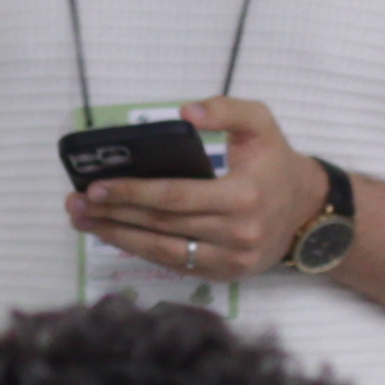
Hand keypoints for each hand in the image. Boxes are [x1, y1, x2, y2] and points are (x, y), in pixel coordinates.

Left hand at [66, 95, 325, 286]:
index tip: (96, 186)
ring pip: (163, 250)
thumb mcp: (260, 122)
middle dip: (113, 214)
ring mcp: (231, 260)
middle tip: (74, 203)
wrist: (309, 210)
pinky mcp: (225, 275)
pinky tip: (114, 235)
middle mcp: (237, 233)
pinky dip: (140, 250)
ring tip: (82, 221)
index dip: (133, 193)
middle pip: (162, 225)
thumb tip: (184, 113)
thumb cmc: (276, 162)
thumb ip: (225, 109)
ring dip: (117, 237)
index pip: (176, 197)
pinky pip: (175, 263)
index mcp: (242, 196)